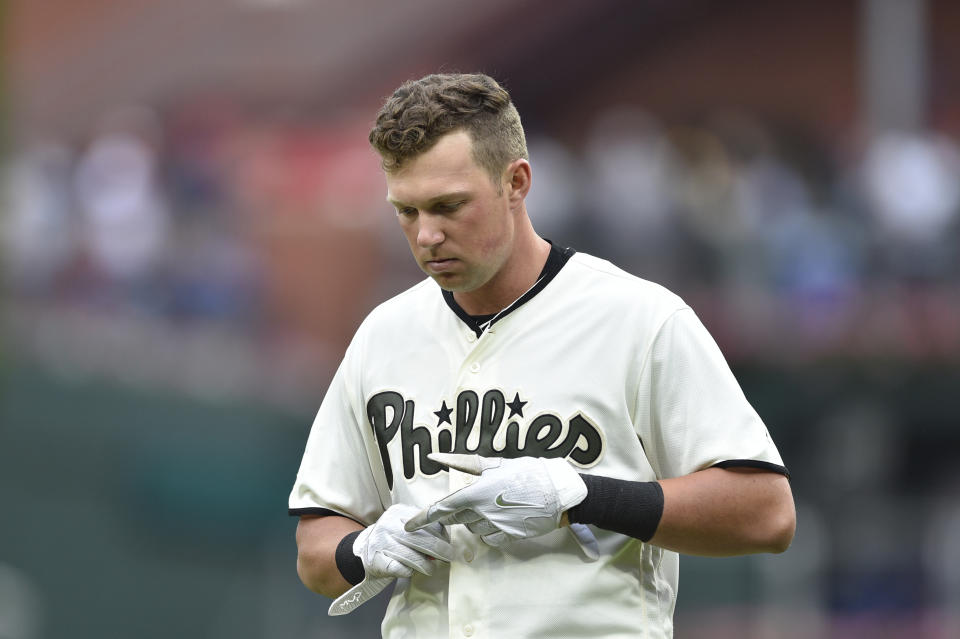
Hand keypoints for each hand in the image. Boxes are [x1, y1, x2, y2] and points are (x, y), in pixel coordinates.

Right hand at [354, 503, 452, 578]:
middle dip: (440, 550)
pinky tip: (413, 571)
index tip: (448, 541)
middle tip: (449, 556)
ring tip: (431, 568)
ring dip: (427, 565)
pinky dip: (411, 571)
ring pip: (413, 556)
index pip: (426, 521)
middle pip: (422, 539)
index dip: (441, 533)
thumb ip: (422, 529)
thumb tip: (444, 541)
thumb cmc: (389, 539)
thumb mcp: (403, 526)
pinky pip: (402, 569)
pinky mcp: (378, 562)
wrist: (361, 552)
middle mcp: (388, 525)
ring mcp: (382, 543)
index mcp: (398, 512)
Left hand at [405, 453, 587, 545]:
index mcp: (477, 491)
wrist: (558, 492)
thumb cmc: (526, 472)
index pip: (442, 508)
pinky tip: (502, 517)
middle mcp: (483, 512)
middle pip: (455, 519)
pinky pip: (489, 537)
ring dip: (474, 519)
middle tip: (467, 501)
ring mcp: (496, 526)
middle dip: (453, 513)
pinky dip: (490, 529)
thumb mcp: (495, 463)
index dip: (423, 518)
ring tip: (493, 504)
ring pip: (472, 528)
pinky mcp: (509, 537)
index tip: (409, 526)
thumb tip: (436, 456)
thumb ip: (463, 462)